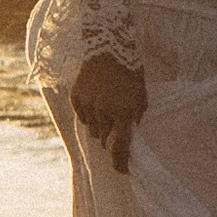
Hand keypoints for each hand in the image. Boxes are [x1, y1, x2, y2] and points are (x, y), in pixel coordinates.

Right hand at [71, 52, 147, 172]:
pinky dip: (89, 114)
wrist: (108, 46)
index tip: (122, 170)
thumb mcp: (141, 97)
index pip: (120, 148)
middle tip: (117, 123)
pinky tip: (96, 100)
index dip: (121, 163)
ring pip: (92, 130)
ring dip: (100, 125)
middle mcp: (103, 111)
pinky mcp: (76, 98)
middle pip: (104, 140)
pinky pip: (82, 117)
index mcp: (123, 112)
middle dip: (111, 136)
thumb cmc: (130, 72)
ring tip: (107, 107)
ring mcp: (87, 105)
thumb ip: (135, 119)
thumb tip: (129, 138)